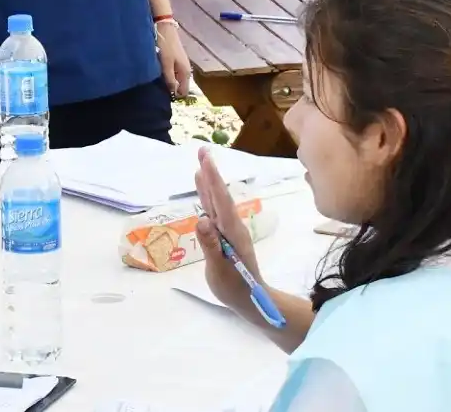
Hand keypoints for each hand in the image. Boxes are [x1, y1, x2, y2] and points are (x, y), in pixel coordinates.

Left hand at [156, 22, 191, 97]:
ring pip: (176, 79)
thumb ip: (170, 79)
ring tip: (156, 81)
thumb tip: (173, 93)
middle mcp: (186, 70)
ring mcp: (181, 64)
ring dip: (168, 81)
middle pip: (180, 86)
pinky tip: (158, 72)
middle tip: (158, 88)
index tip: (164, 95)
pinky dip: (167, 74)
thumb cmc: (166, 47)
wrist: (165, 29)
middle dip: (171, 88)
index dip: (175, 95)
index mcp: (186, 72)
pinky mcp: (176, 60)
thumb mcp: (166, 64)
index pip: (184, 92)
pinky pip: (173, 72)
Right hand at [195, 147, 261, 311]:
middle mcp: (231, 225)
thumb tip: (202, 220)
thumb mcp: (219, 269)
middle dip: (210, 173)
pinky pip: (214, 212)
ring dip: (208, 183)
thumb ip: (210, 245)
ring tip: (199, 166)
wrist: (251, 299)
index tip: (204, 160)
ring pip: (216, 202)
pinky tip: (202, 193)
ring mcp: (229, 230)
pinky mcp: (225, 236)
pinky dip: (208, 199)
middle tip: (202, 151)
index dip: (212, 179)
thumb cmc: (234, 287)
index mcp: (231, 231)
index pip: (220, 200)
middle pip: (219, 195)